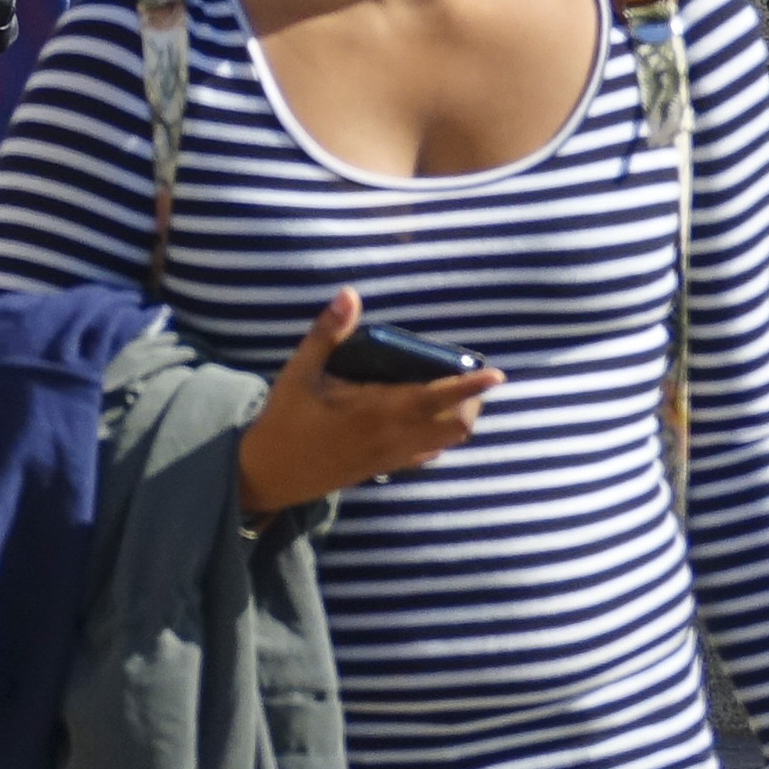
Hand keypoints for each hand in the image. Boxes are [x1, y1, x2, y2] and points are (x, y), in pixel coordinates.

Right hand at [233, 291, 498, 517]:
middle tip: (464, 373)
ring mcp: (393, 457)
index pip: (437, 397)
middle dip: (470, 399)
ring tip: (451, 391)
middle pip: (456, 423)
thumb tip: (350, 294)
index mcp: (378, 410)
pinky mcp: (387, 468)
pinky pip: (428, 454)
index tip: (496, 373)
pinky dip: (440, 434)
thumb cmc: (285, 418)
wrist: (273, 473)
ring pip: (447, 441)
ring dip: (459, 416)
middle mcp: (394, 436)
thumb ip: (328, 333)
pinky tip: (426, 417)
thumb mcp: (300, 371)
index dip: (470, 386)